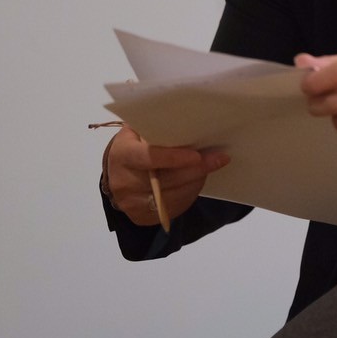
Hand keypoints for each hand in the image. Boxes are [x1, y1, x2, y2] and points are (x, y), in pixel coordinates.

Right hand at [104, 125, 228, 227]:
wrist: (117, 174)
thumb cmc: (132, 145)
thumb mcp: (136, 131)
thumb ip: (155, 127)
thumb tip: (188, 120)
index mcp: (122, 155)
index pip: (149, 157)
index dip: (174, 157)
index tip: (197, 155)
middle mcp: (124, 183)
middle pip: (165, 180)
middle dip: (195, 170)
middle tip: (219, 158)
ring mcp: (132, 204)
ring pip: (173, 196)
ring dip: (196, 181)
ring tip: (212, 166)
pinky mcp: (142, 217)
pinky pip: (173, 207)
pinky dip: (189, 193)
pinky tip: (198, 180)